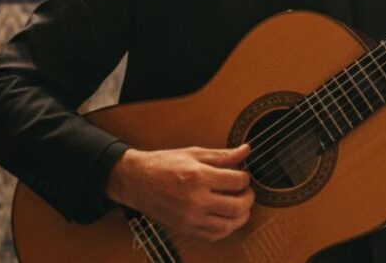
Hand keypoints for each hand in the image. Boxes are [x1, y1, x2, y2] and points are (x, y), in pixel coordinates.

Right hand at [105, 144, 253, 241]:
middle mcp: (195, 200)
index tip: (242, 175)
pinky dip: (226, 228)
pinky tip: (226, 217)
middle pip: (237, 206)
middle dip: (248, 198)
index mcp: (198, 176)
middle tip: (246, 191)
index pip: (237, 181)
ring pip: (228, 225)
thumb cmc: (164, 164)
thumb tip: (246, 150)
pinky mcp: (185, 229)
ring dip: (241, 216)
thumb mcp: (194, 153)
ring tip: (240, 205)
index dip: (245, 178)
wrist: (137, 181)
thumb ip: (222, 155)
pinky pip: (214, 235)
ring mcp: (190, 218)